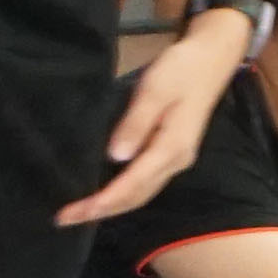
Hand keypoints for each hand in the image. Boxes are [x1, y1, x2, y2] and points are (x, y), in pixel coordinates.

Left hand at [61, 11, 240, 224]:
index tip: (72, 212)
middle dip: (101, 211)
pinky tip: (105, 195)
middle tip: (65, 219)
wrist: (212, 58)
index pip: (131, 185)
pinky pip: (145, 182)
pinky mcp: (172, 153)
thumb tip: (115, 156)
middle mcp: (176, 161)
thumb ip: (135, 123)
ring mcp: (176, 159)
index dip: (101, 202)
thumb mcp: (155, 90)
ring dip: (111, 206)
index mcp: (171, 148)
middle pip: (136, 197)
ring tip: (80, 213)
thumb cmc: (182, 69)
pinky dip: (123, 194)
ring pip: (141, 194)